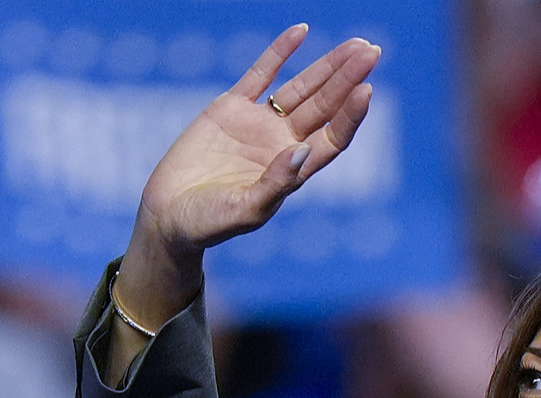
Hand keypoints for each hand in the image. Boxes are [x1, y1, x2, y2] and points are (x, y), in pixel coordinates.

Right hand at [115, 25, 381, 323]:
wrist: (170, 215)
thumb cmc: (210, 223)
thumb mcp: (246, 210)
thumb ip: (276, 183)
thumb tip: (301, 151)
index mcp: (294, 170)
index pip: (333, 137)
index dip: (351, 115)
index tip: (366, 90)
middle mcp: (283, 143)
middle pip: (325, 106)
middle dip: (347, 79)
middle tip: (370, 52)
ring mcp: (259, 123)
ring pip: (301, 88)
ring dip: (327, 66)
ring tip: (356, 44)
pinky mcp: (231, 108)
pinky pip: (260, 73)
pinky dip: (280, 52)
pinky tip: (301, 31)